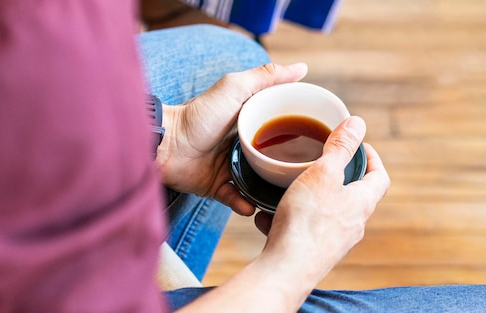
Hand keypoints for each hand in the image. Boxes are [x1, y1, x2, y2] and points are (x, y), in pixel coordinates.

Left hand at [156, 63, 307, 215]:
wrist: (165, 145)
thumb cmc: (198, 114)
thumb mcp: (235, 88)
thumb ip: (266, 77)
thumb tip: (302, 68)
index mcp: (249, 120)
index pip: (281, 126)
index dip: (300, 131)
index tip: (320, 141)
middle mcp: (242, 144)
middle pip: (273, 157)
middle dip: (289, 168)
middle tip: (307, 177)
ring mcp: (229, 166)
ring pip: (258, 182)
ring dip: (269, 190)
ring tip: (284, 197)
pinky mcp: (216, 186)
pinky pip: (236, 198)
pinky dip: (243, 203)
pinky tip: (252, 206)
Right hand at [258, 116, 390, 277]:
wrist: (287, 268)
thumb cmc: (307, 221)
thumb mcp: (322, 174)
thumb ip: (339, 147)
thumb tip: (358, 122)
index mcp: (361, 202)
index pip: (379, 176)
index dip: (371, 157)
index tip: (357, 145)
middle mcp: (353, 224)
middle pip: (352, 194)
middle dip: (334, 176)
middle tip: (318, 162)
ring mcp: (333, 241)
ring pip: (324, 212)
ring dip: (308, 198)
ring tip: (288, 188)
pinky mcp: (313, 252)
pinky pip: (303, 229)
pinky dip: (288, 218)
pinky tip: (267, 215)